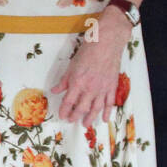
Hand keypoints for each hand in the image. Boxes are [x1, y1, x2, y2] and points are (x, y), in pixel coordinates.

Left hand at [51, 9, 130, 124]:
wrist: (107, 42)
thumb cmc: (88, 51)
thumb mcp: (72, 65)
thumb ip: (64, 80)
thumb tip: (55, 90)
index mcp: (77, 83)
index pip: (68, 102)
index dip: (64, 110)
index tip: (62, 115)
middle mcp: (90, 88)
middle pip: (81, 108)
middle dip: (75, 116)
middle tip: (72, 121)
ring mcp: (102, 89)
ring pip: (95, 109)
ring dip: (90, 118)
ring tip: (85, 124)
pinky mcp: (112, 86)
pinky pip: (109, 103)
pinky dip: (107, 112)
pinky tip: (104, 119)